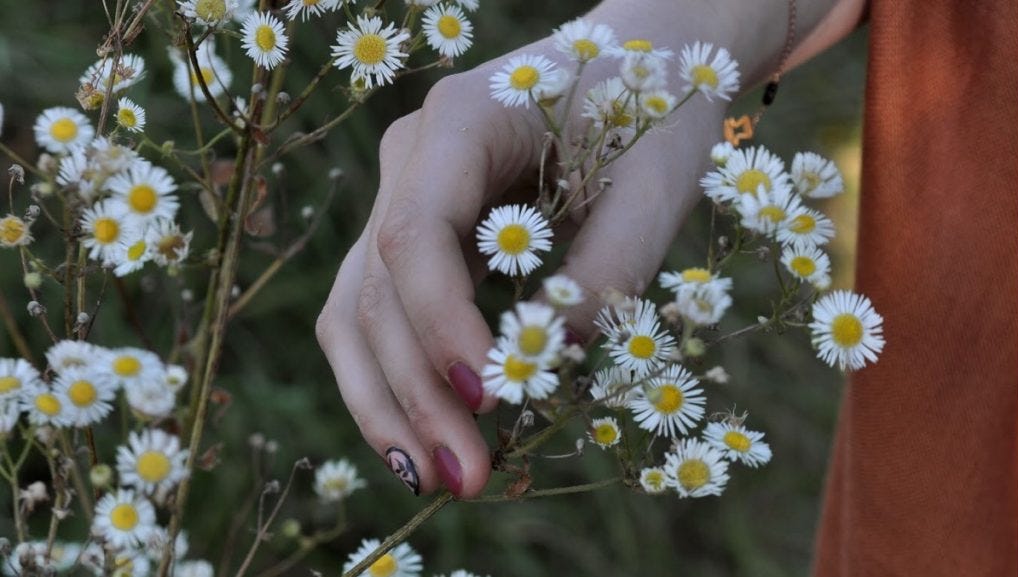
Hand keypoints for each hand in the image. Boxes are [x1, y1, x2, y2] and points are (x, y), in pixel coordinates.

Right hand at [316, 36, 729, 497]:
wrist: (642, 57)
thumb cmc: (653, 108)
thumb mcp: (652, 185)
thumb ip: (605, 269)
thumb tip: (546, 362)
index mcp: (459, 123)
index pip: (414, 235)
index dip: (439, 323)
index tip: (489, 397)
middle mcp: (410, 159)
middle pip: (375, 289)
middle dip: (415, 392)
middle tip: (465, 477)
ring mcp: (404, 194)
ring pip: (356, 310)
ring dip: (389, 401)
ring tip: (434, 477)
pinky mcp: (419, 231)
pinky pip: (383, 311)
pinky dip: (400, 375)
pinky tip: (428, 432)